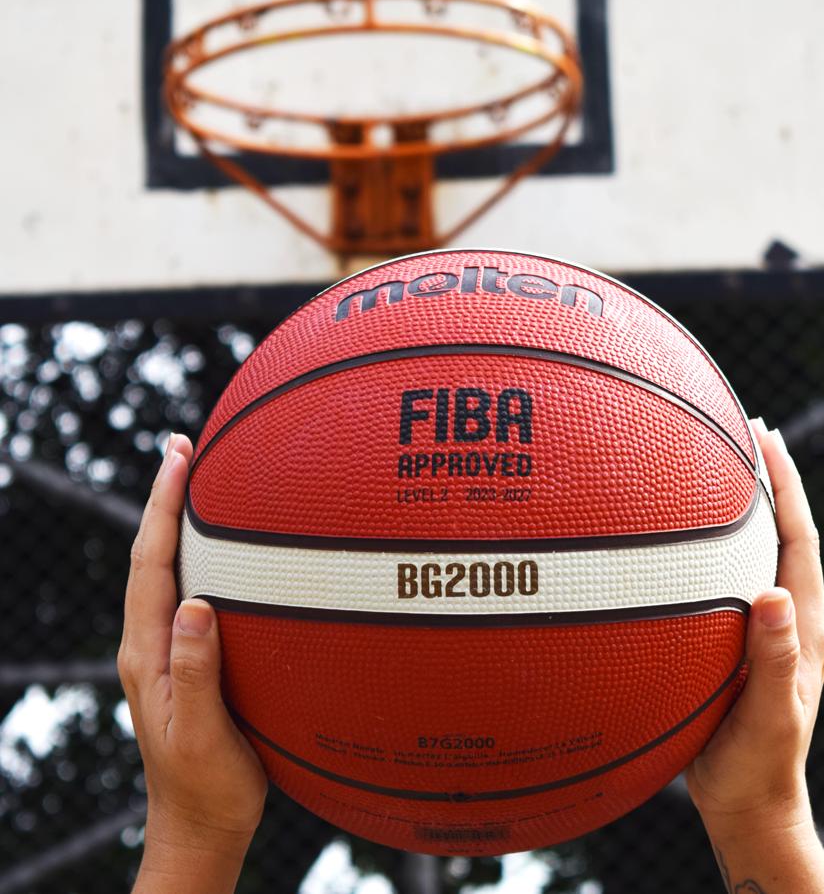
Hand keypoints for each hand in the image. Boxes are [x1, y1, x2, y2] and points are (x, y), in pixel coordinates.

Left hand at [118, 434, 266, 892]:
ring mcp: (167, 649)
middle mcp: (151, 643)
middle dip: (166, 497)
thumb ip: (197, 672)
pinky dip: (200, 553)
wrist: (199, 828)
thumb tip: (195, 604)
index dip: (163, 508)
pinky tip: (226, 546)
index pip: (151, 565)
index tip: (180, 457)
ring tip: (201, 477)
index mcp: (148, 655)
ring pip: (169, 570)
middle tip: (186, 446)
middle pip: (153, 555)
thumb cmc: (208, 788)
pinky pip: (188, 591)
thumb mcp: (204, 736)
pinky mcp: (187, 658)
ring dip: (180, 520)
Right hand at [686, 419, 823, 833]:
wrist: (748, 803)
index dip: (786, 484)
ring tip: (714, 466)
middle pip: (782, 531)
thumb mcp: (770, 717)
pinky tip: (677, 538)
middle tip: (742, 430)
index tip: (766, 436)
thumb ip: (776, 660)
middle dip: (767, 478)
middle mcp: (788, 615)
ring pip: (753, 551)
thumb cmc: (760, 765)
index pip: (800, 538)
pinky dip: (709, 546)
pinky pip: (725, 578)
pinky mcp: (737, 640)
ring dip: (741, 506)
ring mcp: (763, 626)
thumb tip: (776, 596)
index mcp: (804, 624)